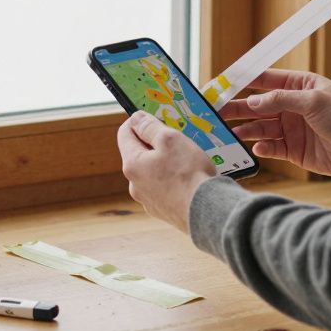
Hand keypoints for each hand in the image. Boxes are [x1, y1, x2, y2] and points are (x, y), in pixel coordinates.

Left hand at [116, 111, 215, 232]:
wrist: (206, 212)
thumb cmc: (188, 174)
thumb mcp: (170, 139)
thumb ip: (150, 127)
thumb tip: (136, 118)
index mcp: (132, 165)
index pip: (124, 134)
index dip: (137, 122)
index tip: (152, 118)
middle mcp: (135, 185)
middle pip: (139, 154)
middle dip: (154, 144)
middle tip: (175, 139)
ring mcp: (148, 200)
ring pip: (152, 172)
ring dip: (164, 163)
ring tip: (186, 160)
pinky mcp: (162, 211)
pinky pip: (163, 188)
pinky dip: (172, 180)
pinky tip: (188, 179)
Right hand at [221, 69, 330, 178]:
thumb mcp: (315, 101)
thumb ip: (281, 100)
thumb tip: (253, 102)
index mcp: (299, 85)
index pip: (263, 80)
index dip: (240, 82)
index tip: (218, 84)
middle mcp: (292, 106)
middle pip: (256, 106)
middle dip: (236, 108)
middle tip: (213, 113)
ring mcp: (293, 129)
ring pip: (260, 128)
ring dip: (244, 130)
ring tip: (227, 134)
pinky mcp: (295, 151)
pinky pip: (272, 148)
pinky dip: (262, 148)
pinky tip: (256, 148)